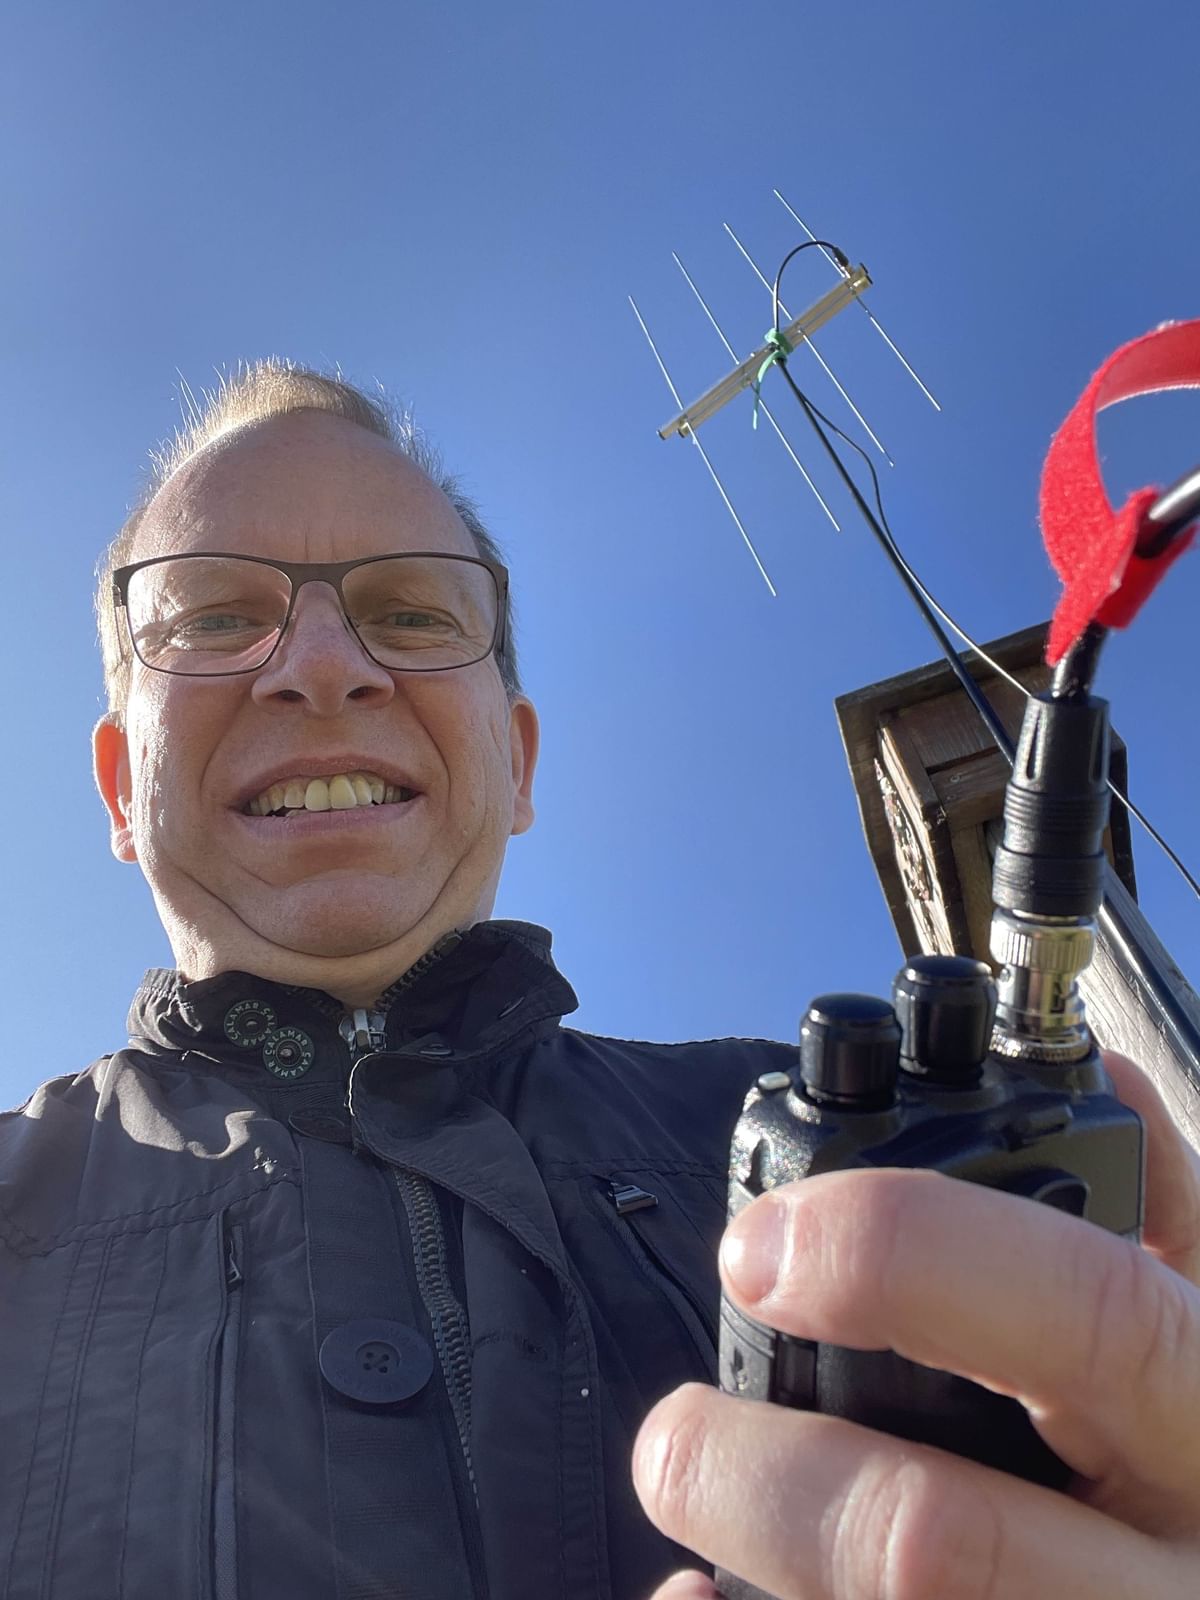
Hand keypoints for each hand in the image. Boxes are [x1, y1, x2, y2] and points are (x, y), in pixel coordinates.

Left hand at [632, 1055, 1199, 1598]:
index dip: (909, 1256)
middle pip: (931, 1540)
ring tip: (695, 1505)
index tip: (764, 1246)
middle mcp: (1175, 1580)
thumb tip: (1095, 1073)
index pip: (1085, 1315)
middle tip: (679, 1434)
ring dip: (749, 1556)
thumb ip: (1164, 1210)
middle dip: (768, 1480)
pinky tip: (705, 1595)